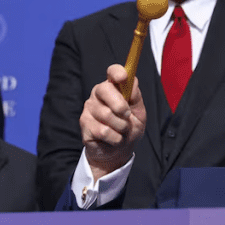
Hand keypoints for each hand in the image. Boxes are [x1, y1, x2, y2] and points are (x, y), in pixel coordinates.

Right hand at [81, 64, 145, 180]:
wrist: (117, 152)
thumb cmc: (129, 129)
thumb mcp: (139, 114)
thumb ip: (136, 97)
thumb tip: (132, 82)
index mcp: (114, 88)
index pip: (112, 72)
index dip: (117, 72)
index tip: (123, 77)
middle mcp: (99, 94)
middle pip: (105, 89)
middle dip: (120, 105)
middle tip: (127, 115)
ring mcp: (89, 108)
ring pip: (107, 114)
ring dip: (121, 126)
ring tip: (122, 131)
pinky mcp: (84, 123)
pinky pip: (103, 130)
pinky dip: (115, 138)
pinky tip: (114, 139)